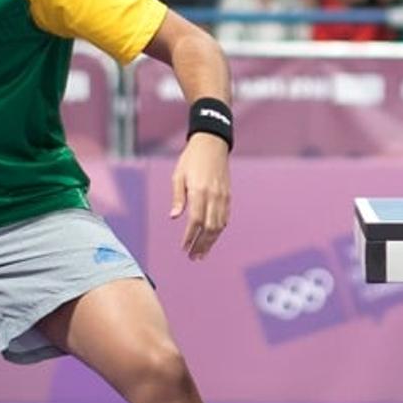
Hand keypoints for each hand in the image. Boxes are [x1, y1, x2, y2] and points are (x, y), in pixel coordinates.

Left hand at [170, 133, 231, 259]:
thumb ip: (178, 197)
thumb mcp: (178, 175)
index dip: (189, 237)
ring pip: (219, 225)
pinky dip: (218, 230)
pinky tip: (211, 238)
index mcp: (199, 190)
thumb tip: (174, 216)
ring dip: (211, 242)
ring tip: (202, 253)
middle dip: (201, 245)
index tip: (184, 248)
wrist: (212, 144)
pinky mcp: (228, 195)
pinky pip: (225, 218)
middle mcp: (213, 195)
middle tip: (194, 258)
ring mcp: (223, 196)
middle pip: (209, 227)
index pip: (195, 220)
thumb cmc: (191, 159)